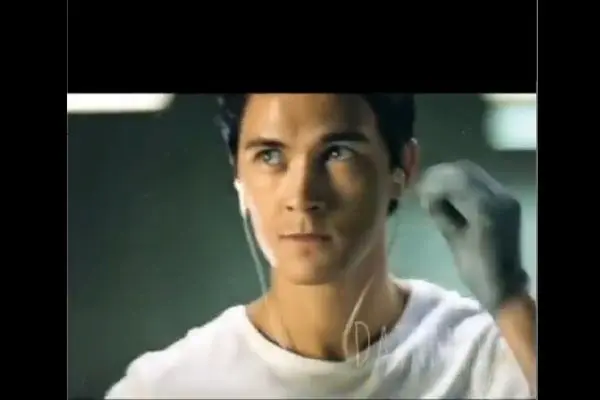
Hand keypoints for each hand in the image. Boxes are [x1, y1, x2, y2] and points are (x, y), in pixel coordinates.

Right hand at [418, 160, 529, 313]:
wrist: (505, 284)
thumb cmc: (476, 269)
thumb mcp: (454, 240)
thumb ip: (441, 214)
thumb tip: (427, 197)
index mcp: (485, 209)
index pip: (455, 181)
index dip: (433, 182)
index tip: (418, 190)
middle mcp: (499, 196)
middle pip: (465, 171)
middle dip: (441, 175)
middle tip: (423, 187)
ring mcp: (505, 197)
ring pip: (473, 173)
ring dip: (451, 177)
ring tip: (434, 190)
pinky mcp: (506, 201)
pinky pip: (480, 182)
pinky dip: (462, 183)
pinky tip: (450, 194)